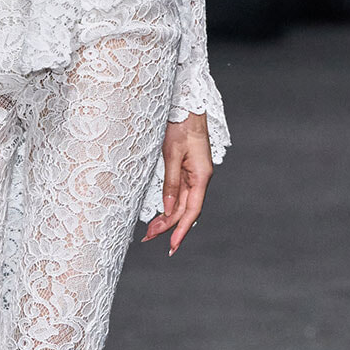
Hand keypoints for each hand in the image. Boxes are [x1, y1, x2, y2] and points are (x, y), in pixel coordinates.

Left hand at [142, 113, 211, 254]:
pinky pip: (180, 192)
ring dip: (167, 217)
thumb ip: (171, 183)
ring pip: (182, 203)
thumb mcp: (172, 154)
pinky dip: (170, 205)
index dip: (181, 230)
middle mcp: (200, 177)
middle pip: (185, 210)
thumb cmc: (181, 125)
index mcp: (201, 175)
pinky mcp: (187, 168)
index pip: (192, 211)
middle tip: (148, 238)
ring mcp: (194, 173)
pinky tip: (161, 213)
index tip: (171, 246)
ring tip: (150, 231)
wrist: (186, 104)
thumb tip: (168, 210)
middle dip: (168, 226)